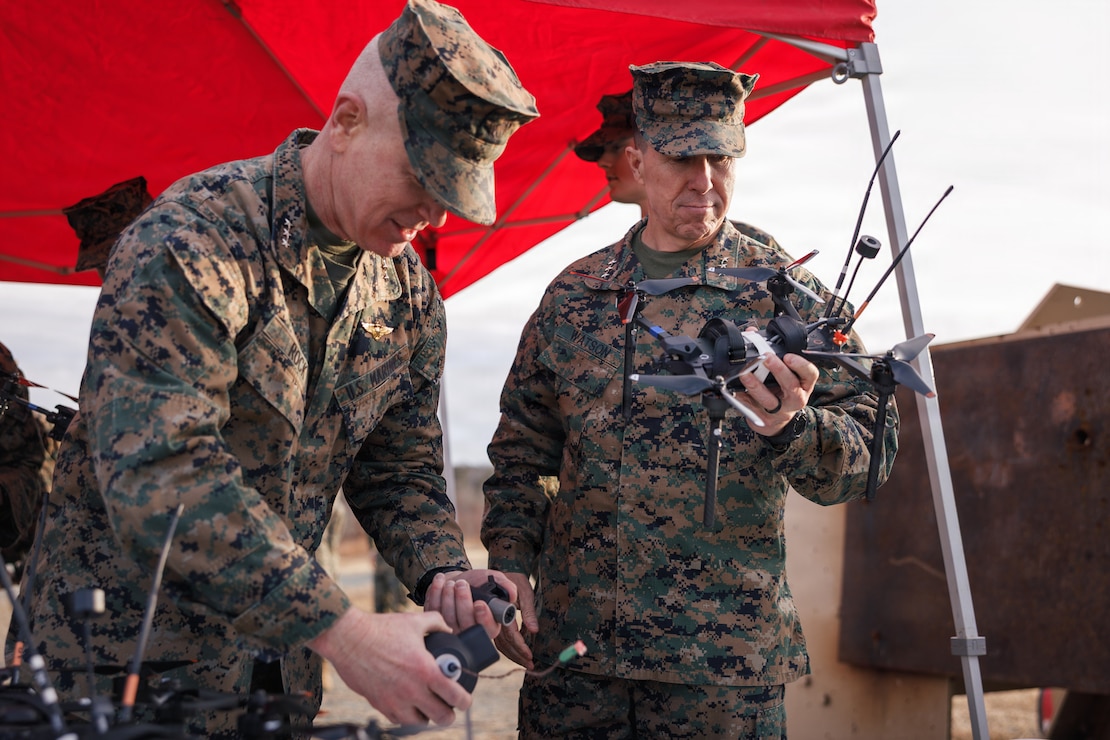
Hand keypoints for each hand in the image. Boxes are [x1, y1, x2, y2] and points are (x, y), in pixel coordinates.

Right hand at [307, 608, 469, 726]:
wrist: (348, 638)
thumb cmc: (381, 628)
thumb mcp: (414, 621)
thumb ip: (437, 623)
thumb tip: (448, 629)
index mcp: (425, 670)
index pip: (454, 696)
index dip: (464, 700)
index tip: (465, 699)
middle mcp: (412, 690)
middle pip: (441, 717)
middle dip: (449, 714)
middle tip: (449, 707)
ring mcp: (394, 701)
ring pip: (420, 723)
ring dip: (427, 716)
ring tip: (428, 706)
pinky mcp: (379, 704)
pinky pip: (399, 720)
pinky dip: (407, 715)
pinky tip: (409, 705)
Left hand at [423, 569, 516, 638]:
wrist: (458, 579)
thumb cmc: (478, 583)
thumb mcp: (494, 580)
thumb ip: (506, 587)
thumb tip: (512, 597)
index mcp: (489, 624)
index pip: (487, 628)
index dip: (483, 618)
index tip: (479, 603)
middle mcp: (470, 630)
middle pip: (465, 623)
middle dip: (462, 601)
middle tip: (462, 584)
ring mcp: (452, 628)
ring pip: (448, 618)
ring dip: (448, 597)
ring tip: (452, 583)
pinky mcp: (436, 621)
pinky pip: (434, 611)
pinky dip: (435, 594)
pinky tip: (440, 581)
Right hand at [492, 572, 536, 669]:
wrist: (479, 576)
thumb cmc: (504, 578)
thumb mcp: (520, 586)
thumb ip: (527, 607)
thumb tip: (533, 630)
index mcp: (499, 610)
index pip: (510, 634)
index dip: (520, 646)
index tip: (529, 655)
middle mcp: (491, 619)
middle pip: (504, 643)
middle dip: (518, 655)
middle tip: (530, 664)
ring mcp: (489, 623)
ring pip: (500, 644)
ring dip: (513, 655)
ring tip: (526, 663)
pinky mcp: (490, 625)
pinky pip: (498, 640)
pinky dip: (508, 649)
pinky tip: (517, 653)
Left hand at [738, 350, 817, 435]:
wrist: (774, 421)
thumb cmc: (780, 394)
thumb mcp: (785, 377)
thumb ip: (775, 359)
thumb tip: (753, 336)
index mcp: (803, 386)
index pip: (810, 374)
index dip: (801, 365)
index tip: (788, 356)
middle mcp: (795, 399)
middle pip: (790, 385)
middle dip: (778, 370)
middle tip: (766, 358)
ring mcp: (779, 412)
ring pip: (768, 399)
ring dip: (755, 385)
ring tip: (745, 374)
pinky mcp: (764, 420)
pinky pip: (750, 407)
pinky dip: (740, 397)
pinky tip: (733, 389)